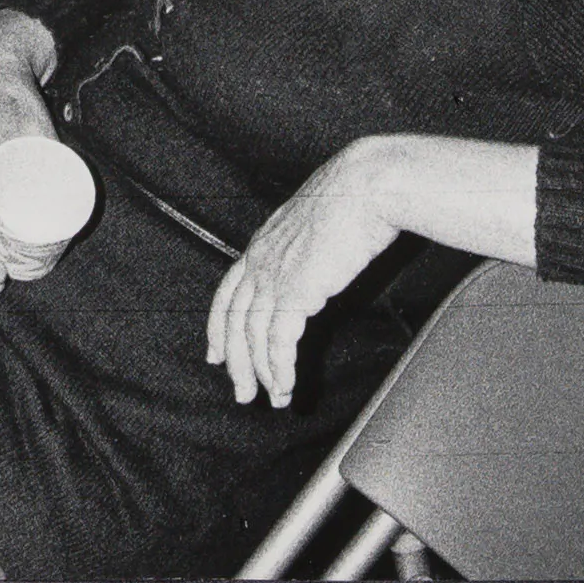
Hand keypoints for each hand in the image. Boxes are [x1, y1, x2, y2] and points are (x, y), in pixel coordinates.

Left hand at [207, 140, 402, 407]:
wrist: (368, 184)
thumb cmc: (353, 199)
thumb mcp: (316, 226)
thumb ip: (305, 250)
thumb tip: (316, 266)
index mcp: (261, 244)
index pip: (227, 294)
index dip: (218, 328)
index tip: (214, 355)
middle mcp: (260, 260)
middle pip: (234, 321)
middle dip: (235, 362)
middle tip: (242, 393)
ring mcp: (275, 274)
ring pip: (253, 336)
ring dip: (260, 372)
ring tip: (272, 398)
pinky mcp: (297, 289)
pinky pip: (279, 340)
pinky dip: (280, 367)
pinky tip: (286, 385)